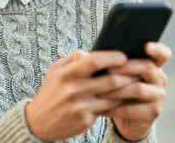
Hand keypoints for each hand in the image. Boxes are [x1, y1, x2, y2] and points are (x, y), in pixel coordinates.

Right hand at [25, 50, 139, 141]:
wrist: (38, 123)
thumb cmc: (51, 92)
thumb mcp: (56, 70)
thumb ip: (74, 58)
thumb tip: (94, 52)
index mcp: (66, 74)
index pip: (94, 61)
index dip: (112, 57)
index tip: (123, 56)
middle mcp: (73, 91)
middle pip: (109, 80)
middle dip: (127, 75)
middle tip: (137, 70)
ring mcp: (80, 107)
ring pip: (113, 97)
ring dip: (127, 90)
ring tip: (135, 83)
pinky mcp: (85, 121)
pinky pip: (107, 110)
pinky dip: (118, 103)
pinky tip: (124, 98)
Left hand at [97, 42, 171, 140]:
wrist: (125, 116)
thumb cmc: (119, 87)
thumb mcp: (118, 73)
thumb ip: (116, 61)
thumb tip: (101, 52)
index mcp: (154, 64)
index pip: (162, 53)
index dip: (157, 49)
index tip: (146, 46)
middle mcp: (160, 78)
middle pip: (147, 68)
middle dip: (125, 68)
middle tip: (107, 69)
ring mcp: (159, 95)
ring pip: (138, 89)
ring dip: (116, 90)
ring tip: (99, 91)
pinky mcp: (153, 112)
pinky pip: (133, 109)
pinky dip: (115, 109)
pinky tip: (102, 108)